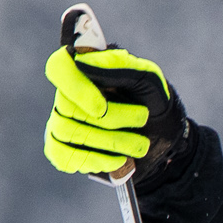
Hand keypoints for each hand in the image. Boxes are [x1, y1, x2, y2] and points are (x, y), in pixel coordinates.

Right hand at [44, 39, 186, 179]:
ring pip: (67, 132)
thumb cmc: (153, 101)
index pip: (58, 67)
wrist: (163, 140)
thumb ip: (118, 65)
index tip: (101, 107)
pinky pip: (63, 156)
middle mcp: (67, 93)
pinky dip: (95, 161)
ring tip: (140, 144)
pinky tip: (119, 160)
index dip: (75, 88)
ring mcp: (62, 121)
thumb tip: (81, 61)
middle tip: (142, 119)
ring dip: (111, 142)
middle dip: (111, 119)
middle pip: (67, 106)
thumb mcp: (147, 79)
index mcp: (84, 68)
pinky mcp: (63, 149)